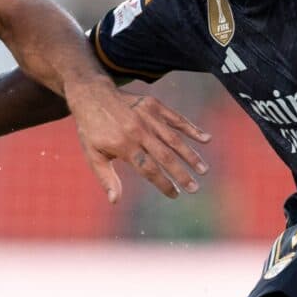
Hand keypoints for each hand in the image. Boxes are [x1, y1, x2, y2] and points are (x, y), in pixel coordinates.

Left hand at [68, 80, 211, 201]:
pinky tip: (205, 139)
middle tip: (194, 188)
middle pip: (164, 156)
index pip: (148, 169)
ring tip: (203, 170)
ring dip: (190, 155)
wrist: (92, 94)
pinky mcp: (153, 105)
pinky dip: (191, 128)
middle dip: (181, 174)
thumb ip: (106, 178)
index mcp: (123, 145)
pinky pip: (175, 119)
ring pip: (173, 139)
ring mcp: (147, 117)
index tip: (175, 195)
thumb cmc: (91, 129)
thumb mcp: (93, 155)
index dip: (163, 184)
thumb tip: (115, 201)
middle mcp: (138, 131)